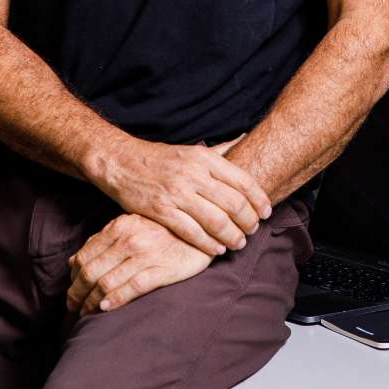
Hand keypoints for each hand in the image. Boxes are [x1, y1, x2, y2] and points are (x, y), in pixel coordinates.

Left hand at [67, 214, 210, 314]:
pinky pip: (132, 288)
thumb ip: (104, 241)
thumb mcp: (132, 226)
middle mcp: (129, 239)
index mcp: (119, 227)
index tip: (71, 291)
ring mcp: (146, 254)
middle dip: (77, 294)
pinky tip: (105, 309)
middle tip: (73, 308)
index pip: (84, 256)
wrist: (206, 229)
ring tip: (85, 313)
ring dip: (91, 302)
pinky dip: (114, 300)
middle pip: (91, 272)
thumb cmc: (166, 230)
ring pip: (107, 282)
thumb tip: (73, 262)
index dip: (72, 278)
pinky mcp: (163, 269)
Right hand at [92, 134, 271, 256]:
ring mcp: (177, 193)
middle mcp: (194, 174)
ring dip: (232, 236)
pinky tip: (216, 249)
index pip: (243, 181)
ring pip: (215, 220)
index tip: (267, 212)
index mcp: (204, 158)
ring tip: (239, 243)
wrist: (122, 163)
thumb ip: (221, 150)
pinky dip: (208, 243)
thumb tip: (246, 139)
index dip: (259, 200)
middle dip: (248, 221)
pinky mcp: (161, 210)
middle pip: (233, 203)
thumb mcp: (193, 150)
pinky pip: (191, 232)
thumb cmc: (162, 159)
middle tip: (253, 230)